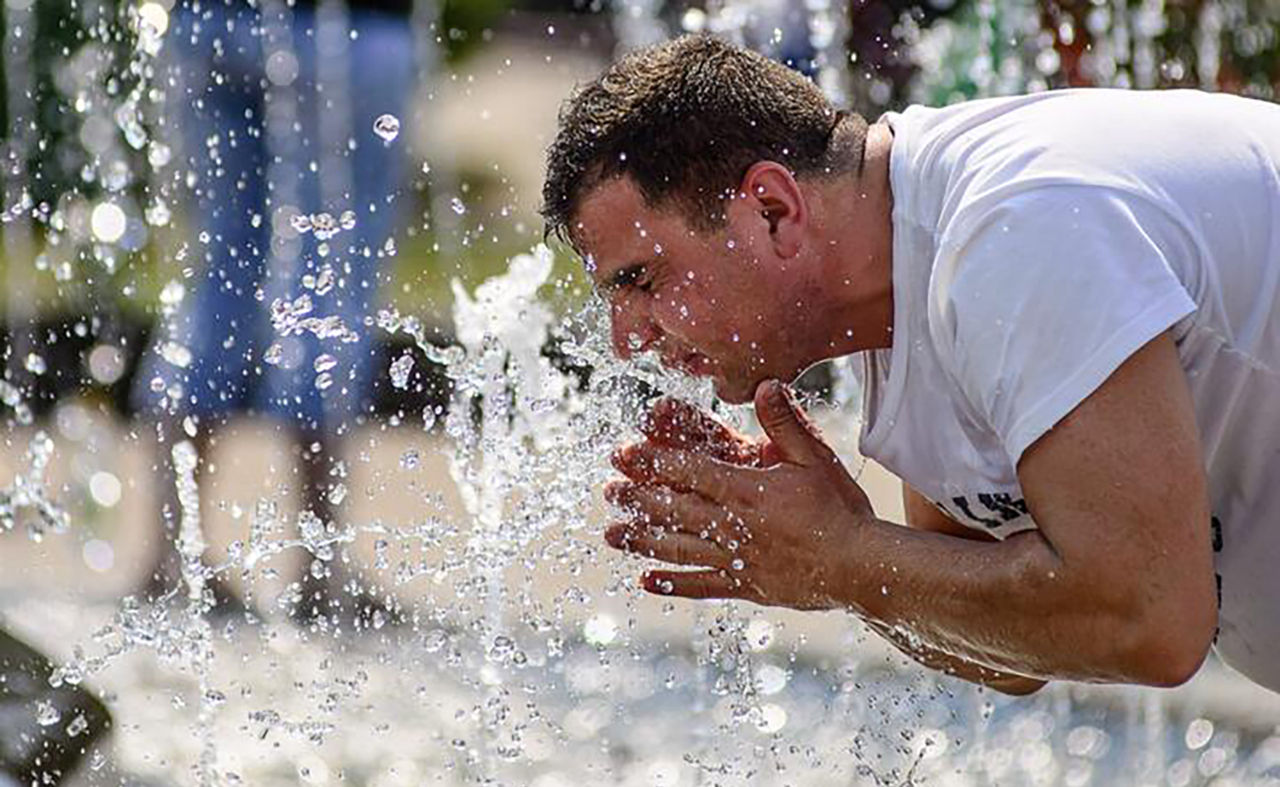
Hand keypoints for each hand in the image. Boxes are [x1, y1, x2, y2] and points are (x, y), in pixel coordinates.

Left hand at [604, 380, 874, 609]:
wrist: (860, 566)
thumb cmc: (840, 508)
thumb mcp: (814, 456)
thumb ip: (785, 422)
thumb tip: (764, 384)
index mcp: (746, 489)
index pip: (690, 470)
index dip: (654, 460)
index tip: (625, 453)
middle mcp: (733, 525)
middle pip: (674, 509)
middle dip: (638, 499)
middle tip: (608, 492)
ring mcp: (736, 559)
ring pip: (678, 548)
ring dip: (641, 540)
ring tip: (611, 535)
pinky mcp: (745, 586)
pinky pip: (701, 585)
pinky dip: (672, 583)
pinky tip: (645, 581)